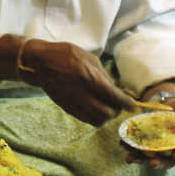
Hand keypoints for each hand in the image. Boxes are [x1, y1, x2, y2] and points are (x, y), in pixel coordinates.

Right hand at [20, 39, 136, 125]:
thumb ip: (103, 75)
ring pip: (96, 120)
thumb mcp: (89, 58)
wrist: (40, 63)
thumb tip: (115, 89)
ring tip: (108, 108)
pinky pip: (85, 119)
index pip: (114, 97)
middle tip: (119, 105)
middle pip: (106, 113)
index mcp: (90, 78)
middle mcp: (82, 94)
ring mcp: (73, 103)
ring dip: (106, 116)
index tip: (133, 105)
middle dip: (116, 111)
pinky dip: (95, 117)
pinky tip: (96, 109)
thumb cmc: (65, 55)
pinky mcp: (67, 108)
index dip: (126, 103)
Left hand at [123, 92, 174, 169]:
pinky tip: (124, 149)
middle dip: (160, 162)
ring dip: (141, 159)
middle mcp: (173, 149)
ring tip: (131, 156)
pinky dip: (132, 152)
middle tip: (153, 162)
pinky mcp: (146, 147)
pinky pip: (140, 153)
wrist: (165, 106)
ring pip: (151, 158)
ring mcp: (159, 150)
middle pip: (168, 160)